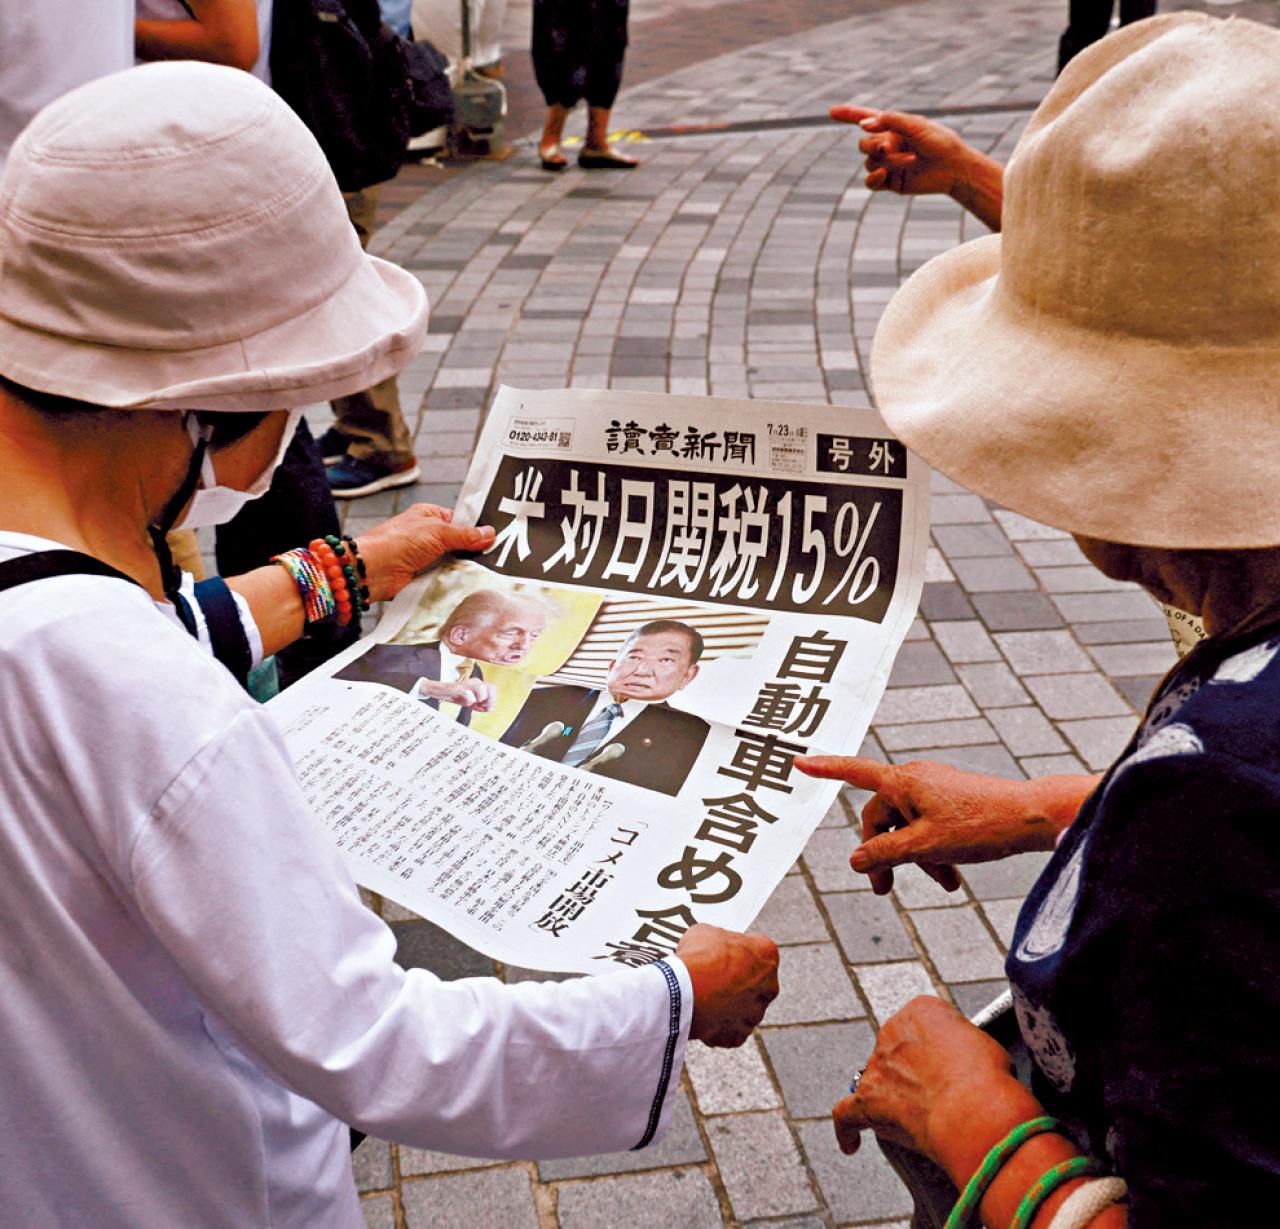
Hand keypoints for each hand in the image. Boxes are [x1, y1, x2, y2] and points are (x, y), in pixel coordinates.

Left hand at [355, 504, 495, 603]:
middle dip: (472, 550)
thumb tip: (489, 533)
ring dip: (462, 567)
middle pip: (458, 542)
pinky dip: (453, 580)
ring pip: (452, 561)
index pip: (458, 520)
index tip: (496, 537)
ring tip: (486, 571)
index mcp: (428, 516)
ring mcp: (424, 556)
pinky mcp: (422, 576)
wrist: (371, 571)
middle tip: (496, 557)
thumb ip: (465, 535)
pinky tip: (468, 583)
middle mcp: (426, 535)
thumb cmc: (398, 542)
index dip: (475, 527)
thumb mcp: (438, 532)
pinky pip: (444, 577)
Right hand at [415, 677, 496, 712]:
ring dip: (479, 699)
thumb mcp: (470, 702)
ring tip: (472, 703)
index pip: (493, 688)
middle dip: (489, 699)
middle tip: (481, 706)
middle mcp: (474, 682)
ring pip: (482, 688)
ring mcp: (466, 684)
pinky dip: (469, 700)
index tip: (484, 707)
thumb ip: (480, 705)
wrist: (439, 691)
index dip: (492, 700)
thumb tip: (489, 708)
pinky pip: (468, 693)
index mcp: (478, 684)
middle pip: (491, 687)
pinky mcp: (458, 687)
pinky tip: (465, 703)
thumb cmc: (455, 695)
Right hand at [676, 924, 778, 1046]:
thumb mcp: (706, 932)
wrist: (684, 991)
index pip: (757, 950)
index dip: (737, 950)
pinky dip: (716, 1024)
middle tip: (713, 976)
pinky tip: (700, 1013)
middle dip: (736, 980)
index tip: (722, 952)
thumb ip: (719, 941)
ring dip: (727, 1004)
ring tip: (702, 996)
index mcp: (767, 954)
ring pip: (742, 1008)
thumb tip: (714, 947)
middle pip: (753, 981)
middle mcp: (769, 986)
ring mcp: (755, 1014)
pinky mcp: (738, 1036)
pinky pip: (728, 1029)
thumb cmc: (699, 957)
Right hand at [794, 757, 1086, 894]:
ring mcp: (935, 789)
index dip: (824, 770)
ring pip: (908, 826)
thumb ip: (885, 854)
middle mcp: (915, 779)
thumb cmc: (981, 825)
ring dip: (915, 857)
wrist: (1033, 818)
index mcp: (903, 782)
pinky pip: (929, 826)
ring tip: (938, 886)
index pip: (854, 773)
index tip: (798, 763)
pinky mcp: (952, 801)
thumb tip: (856, 860)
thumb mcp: (926, 846)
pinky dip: (933, 850)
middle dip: (884, 853)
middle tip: (884, 890)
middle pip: (883, 818)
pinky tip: (951, 878)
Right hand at [830, 105, 973, 195]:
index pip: (866, 119)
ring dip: (888, 161)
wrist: (954, 167)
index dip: (849, 115)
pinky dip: (873, 179)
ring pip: (870, 162)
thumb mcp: (917, 125)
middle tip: (889, 147)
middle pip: (863, 144)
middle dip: (873, 145)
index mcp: (893, 127)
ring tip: (910, 160)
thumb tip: (864, 124)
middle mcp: (888, 144)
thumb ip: (891, 121)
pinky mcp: (890, 182)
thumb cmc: (940, 141)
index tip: (831, 111)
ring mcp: (888, 164)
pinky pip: (870, 182)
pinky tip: (884, 175)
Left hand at [833, 996, 1033, 1167]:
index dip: (937, 1050)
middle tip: (941, 1096)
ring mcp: (877, 1064)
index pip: (923, 1025)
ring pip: (876, 1080)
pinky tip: (850, 1143)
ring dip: (890, 1097)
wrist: (975, 1111)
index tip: (950, 1065)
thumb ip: (964, 1049)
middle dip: (913, 1073)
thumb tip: (965, 1066)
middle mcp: (893, 1030)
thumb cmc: (989, 1080)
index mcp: (922, 1010)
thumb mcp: (986, 1047)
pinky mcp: (868, 1100)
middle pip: (896, 1051)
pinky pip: (847, 1113)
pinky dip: (848, 1129)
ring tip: (914, 1119)